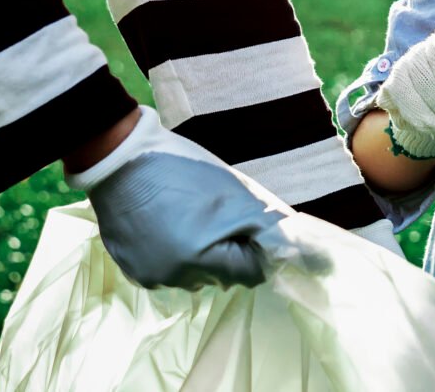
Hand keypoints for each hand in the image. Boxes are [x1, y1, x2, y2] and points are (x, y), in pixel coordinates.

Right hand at [67, 106, 284, 289]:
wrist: (120, 156)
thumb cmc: (184, 170)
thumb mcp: (237, 195)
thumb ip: (273, 230)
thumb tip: (314, 262)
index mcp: (201, 260)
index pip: (252, 273)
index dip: (252, 245)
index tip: (242, 219)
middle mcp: (174, 279)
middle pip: (223, 276)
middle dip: (227, 249)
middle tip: (212, 213)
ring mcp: (150, 277)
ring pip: (194, 275)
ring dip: (199, 253)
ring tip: (186, 215)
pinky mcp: (131, 269)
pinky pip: (167, 270)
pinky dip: (172, 251)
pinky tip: (166, 223)